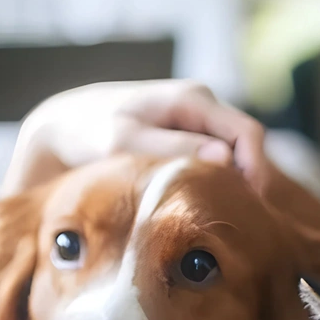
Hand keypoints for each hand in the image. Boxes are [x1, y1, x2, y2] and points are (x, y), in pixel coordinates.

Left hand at [5, 80, 267, 194]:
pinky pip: (213, 159)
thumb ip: (173, 147)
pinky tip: (206, 206)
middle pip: (245, 144)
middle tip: (242, 220)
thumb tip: (224, 158)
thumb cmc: (88, 131)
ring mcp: (194, 121)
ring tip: (225, 217)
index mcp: (192, 99)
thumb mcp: (124, 141)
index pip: (247, 133)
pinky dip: (215, 182)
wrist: (62, 126)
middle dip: (249, 180)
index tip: (250, 206)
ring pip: (231, 154)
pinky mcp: (184, 137)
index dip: (257, 169)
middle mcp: (200, 105)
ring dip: (232, 183)